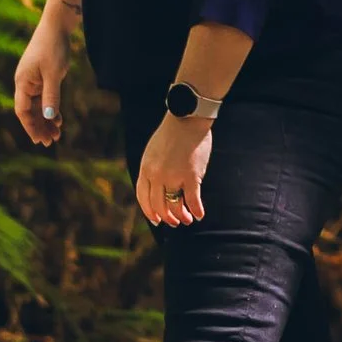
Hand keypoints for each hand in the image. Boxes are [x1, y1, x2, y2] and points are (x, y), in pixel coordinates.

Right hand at [13, 14, 71, 146]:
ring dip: (46, 120)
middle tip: (50, 142)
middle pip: (29, 111)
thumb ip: (51, 96)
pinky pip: (43, 98)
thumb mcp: (54, 74)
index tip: (39, 140)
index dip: (30, 126)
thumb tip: (48, 117)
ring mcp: (33, 80)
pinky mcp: (41, 77)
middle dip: (39, 126)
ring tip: (56, 134)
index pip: (22, 110)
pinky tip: (58, 119)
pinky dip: (50, 108)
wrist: (56, 26)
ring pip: (37, 106)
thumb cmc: (53, 47)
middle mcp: (24, 83)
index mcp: (22, 82)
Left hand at [136, 110, 212, 227]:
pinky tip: (199, 215)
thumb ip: (152, 169)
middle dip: (166, 217)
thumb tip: (157, 186)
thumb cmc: (172, 133)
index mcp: (145, 168)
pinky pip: (192, 200)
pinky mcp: (191, 176)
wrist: (186, 119)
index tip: (156, 220)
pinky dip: (196, 210)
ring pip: (175, 205)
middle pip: (158, 205)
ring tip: (187, 220)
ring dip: (181, 216)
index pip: (142, 197)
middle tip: (174, 222)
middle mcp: (156, 176)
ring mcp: (173, 177)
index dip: (149, 212)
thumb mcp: (153, 151)